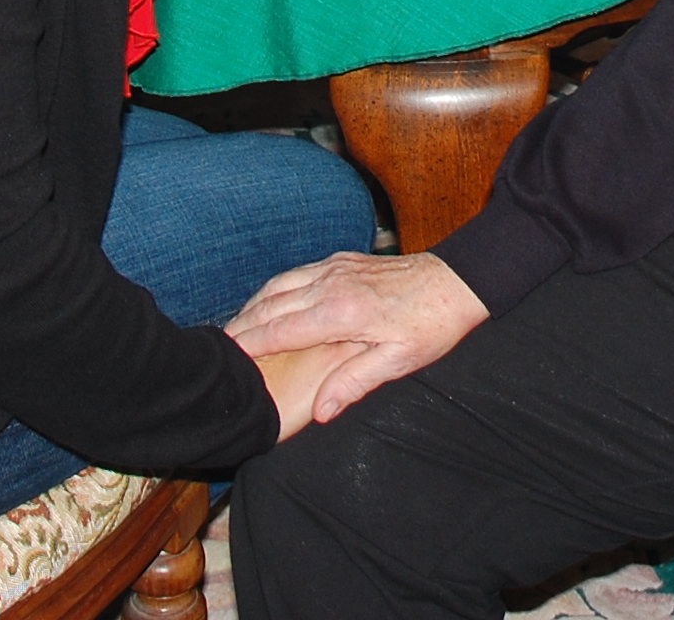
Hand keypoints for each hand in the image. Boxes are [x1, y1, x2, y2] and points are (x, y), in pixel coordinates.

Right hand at [228, 251, 488, 422]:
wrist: (456, 281)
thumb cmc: (431, 326)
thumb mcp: (397, 363)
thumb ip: (353, 383)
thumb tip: (320, 412)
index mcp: (342, 313)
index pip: (280, 330)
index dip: (249, 344)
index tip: (225, 359)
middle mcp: (331, 285)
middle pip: (271, 305)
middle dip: (241, 326)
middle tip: (217, 348)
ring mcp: (335, 269)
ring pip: (279, 285)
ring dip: (254, 305)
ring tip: (234, 328)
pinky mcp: (342, 261)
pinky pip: (296, 274)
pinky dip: (274, 289)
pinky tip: (268, 302)